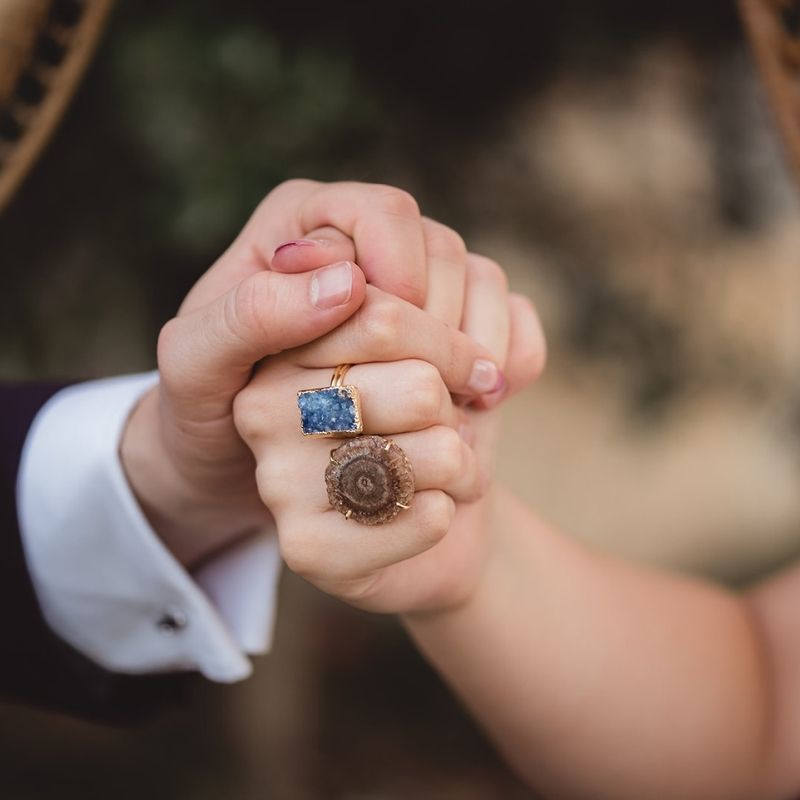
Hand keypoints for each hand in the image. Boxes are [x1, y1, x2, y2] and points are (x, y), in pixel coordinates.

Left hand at [119, 180, 504, 566]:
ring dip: (479, 347)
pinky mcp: (448, 325)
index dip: (399, 282)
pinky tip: (488, 400)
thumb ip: (251, 315)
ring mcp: (412, 282)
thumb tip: (347, 282)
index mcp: (302, 225)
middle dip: (441, 330)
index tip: (385, 354)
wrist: (241, 465)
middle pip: (442, 249)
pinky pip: (509, 316)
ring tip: (456, 409)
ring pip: (483, 281)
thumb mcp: (195, 367)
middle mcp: (363, 242)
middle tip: (429, 399)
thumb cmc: (206, 410)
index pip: (384, 217)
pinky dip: (513, 356)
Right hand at [233, 241, 544, 614]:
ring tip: (446, 469)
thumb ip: (445, 316)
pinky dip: (449, 512)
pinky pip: (424, 515)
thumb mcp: (442, 350)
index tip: (478, 368)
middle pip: (419, 386)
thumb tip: (452, 343)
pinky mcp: (305, 547)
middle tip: (452, 425)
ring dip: (463, 464)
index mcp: (288, 340)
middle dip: (458, 409)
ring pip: (433, 450)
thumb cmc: (435, 418)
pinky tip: (429, 512)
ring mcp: (275, 477)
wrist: (437, 508)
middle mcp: (264, 403)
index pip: (383, 315)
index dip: (456, 346)